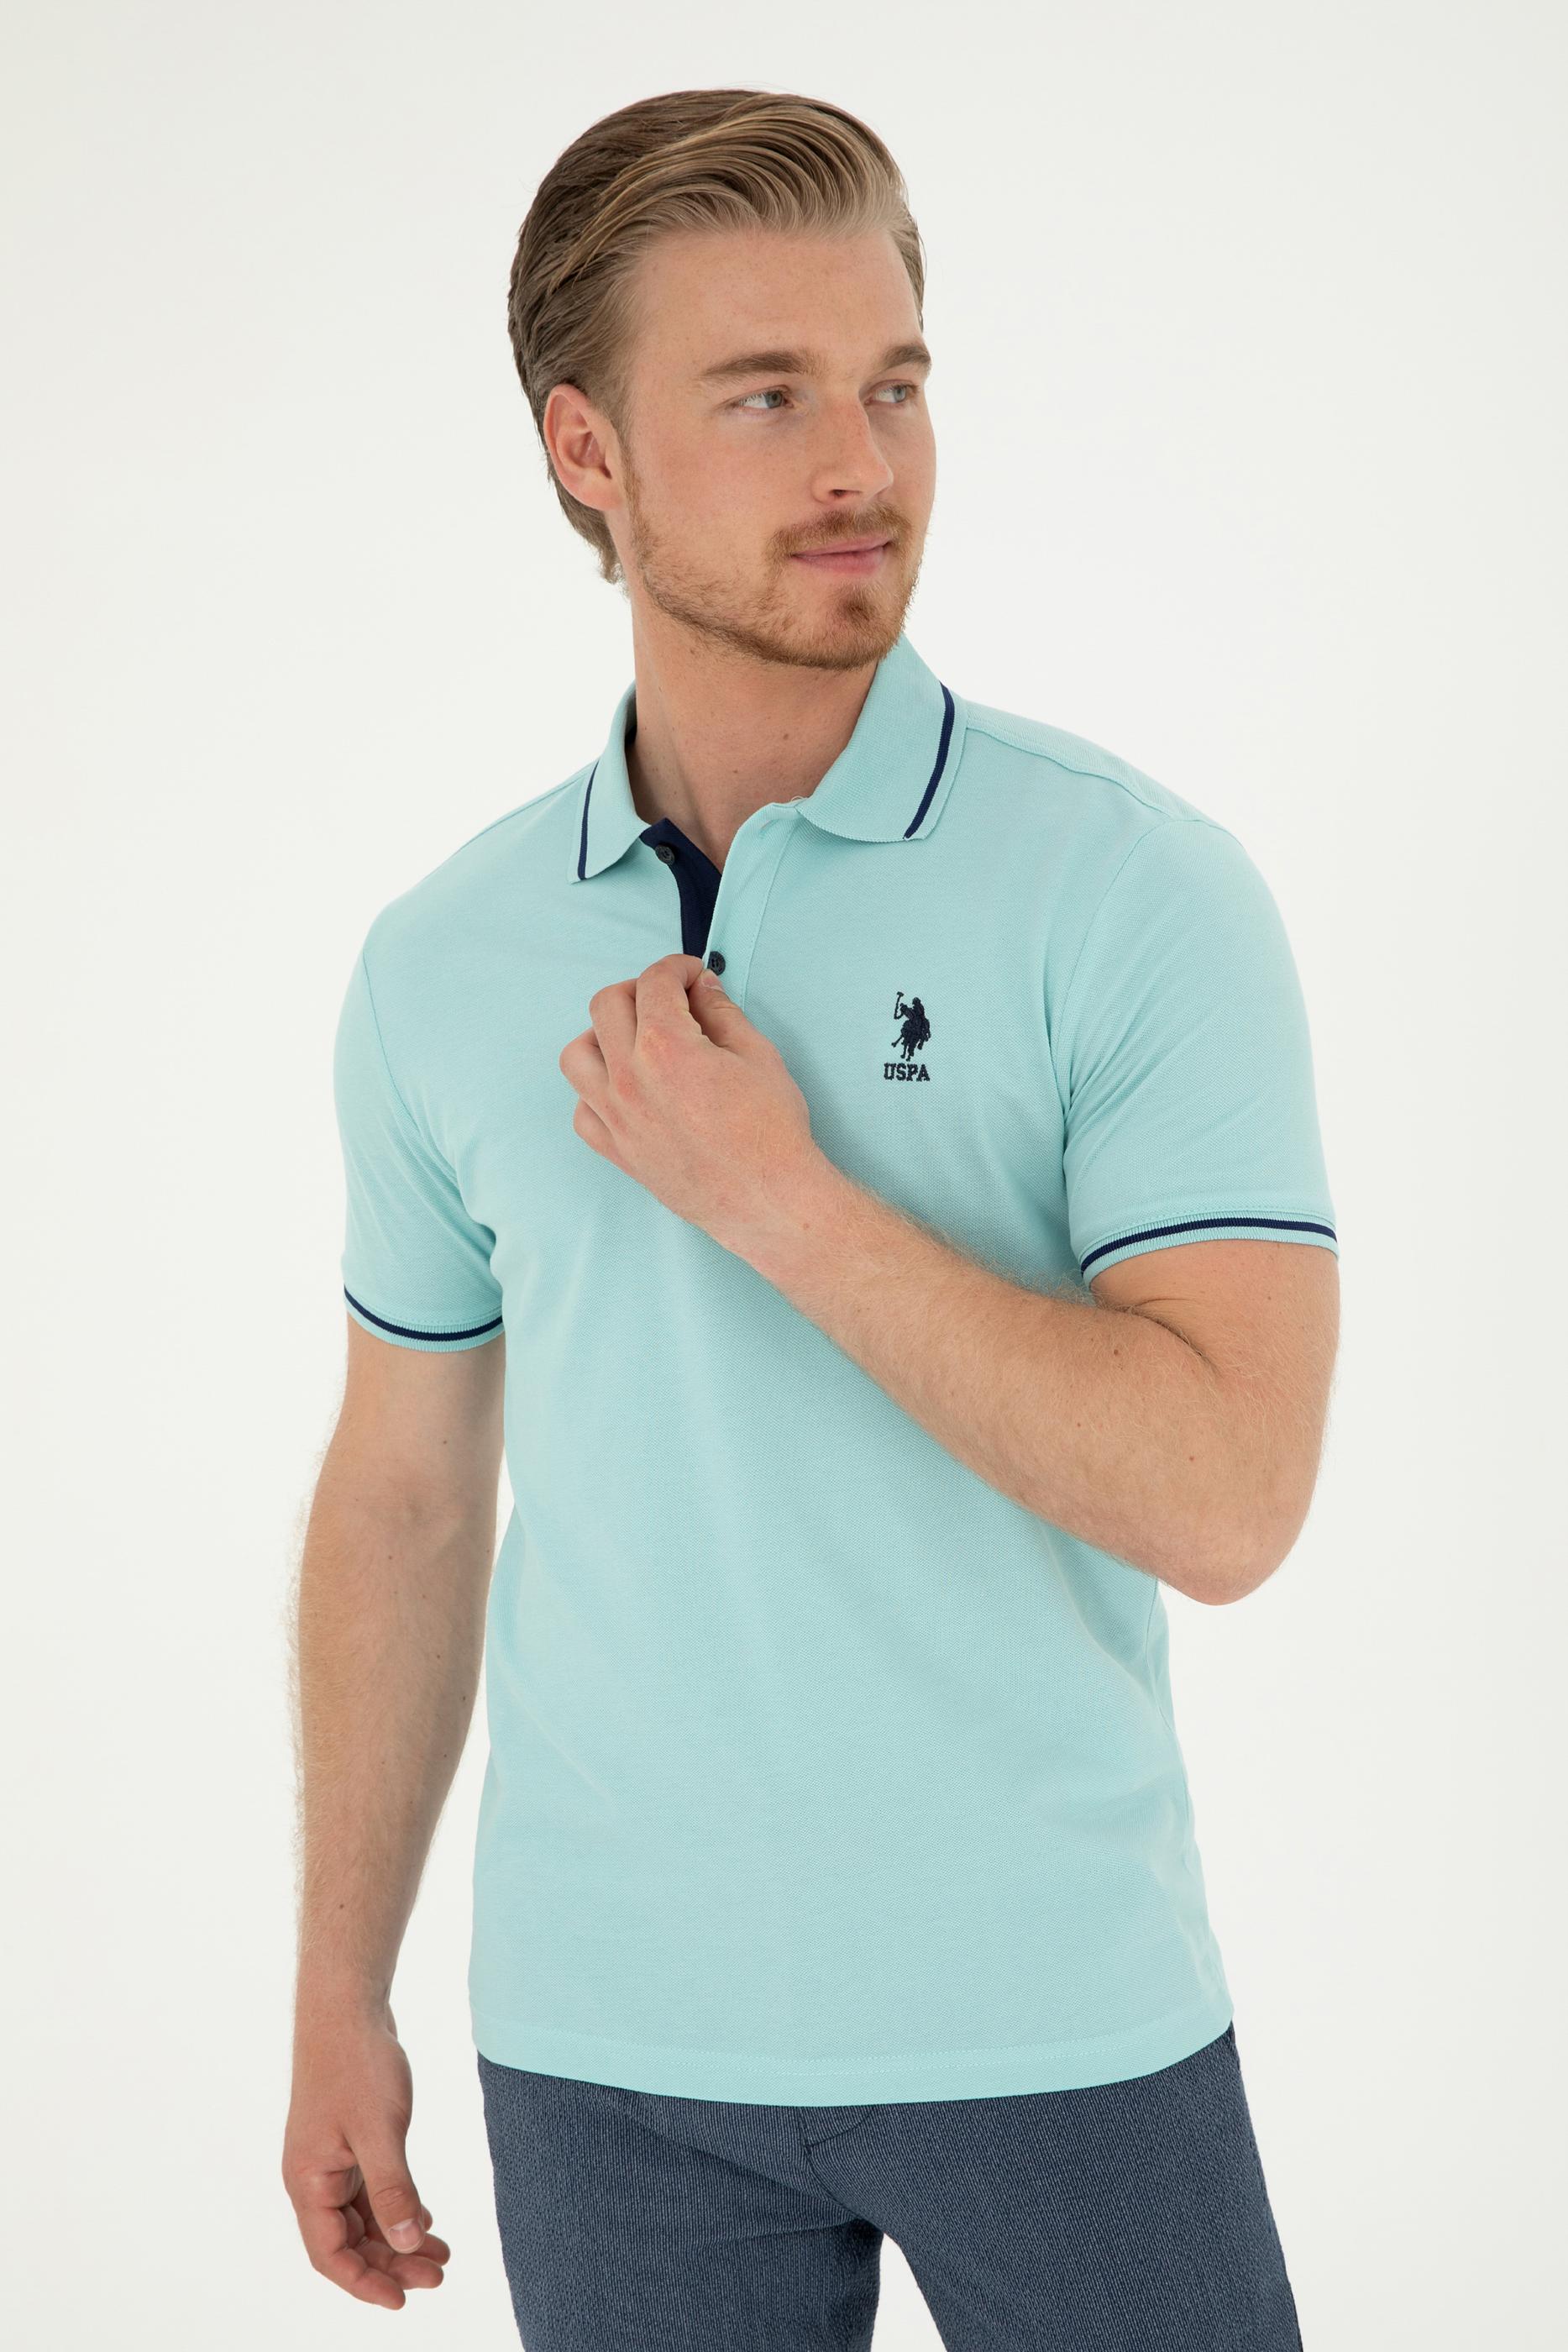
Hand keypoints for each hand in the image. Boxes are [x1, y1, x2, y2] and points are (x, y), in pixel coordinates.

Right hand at [282, 2003, 449, 2310]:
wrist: (347, 2007)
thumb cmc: (356, 2063)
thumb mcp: (380, 2130)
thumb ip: (393, 2189)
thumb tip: (409, 2242)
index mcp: (308, 2182)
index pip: (331, 2255)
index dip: (365, 2282)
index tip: (404, 2300)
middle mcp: (314, 2178)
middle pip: (350, 2241)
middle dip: (392, 2262)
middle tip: (438, 2275)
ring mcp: (330, 2160)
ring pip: (363, 2217)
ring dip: (399, 2237)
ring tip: (441, 2255)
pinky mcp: (349, 2142)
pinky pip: (370, 2191)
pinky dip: (397, 2207)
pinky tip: (426, 2217)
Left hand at [559, 952, 825, 1256]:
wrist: (768, 1200)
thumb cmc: (771, 1131)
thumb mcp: (759, 1055)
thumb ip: (723, 1013)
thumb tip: (702, 988)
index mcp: (666, 1046)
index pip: (654, 982)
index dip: (676, 968)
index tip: (692, 975)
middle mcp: (630, 1078)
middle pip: (606, 1005)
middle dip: (638, 989)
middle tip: (668, 999)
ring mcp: (616, 1116)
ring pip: (576, 1054)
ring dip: (602, 1035)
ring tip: (635, 1040)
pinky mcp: (617, 1150)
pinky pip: (582, 1110)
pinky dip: (595, 1091)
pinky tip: (626, 1089)